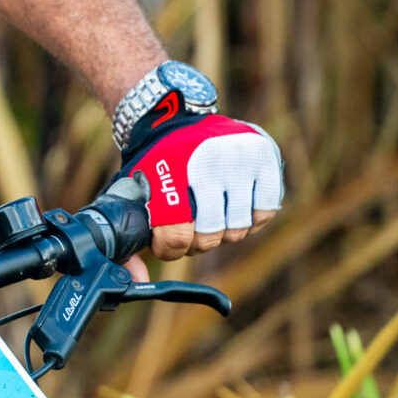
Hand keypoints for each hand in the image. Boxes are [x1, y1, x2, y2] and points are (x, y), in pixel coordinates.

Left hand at [119, 101, 283, 263]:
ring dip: (223, 232)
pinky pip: (265, 212)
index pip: (177, 234)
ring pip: (238, 228)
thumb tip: (140, 282)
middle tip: (189, 230)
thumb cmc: (153, 162)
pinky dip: (250, 217)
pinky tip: (233, 206)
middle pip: (210, 235)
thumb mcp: (133, 190)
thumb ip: (132, 236)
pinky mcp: (265, 157)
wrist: (172, 116)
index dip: (169, 248)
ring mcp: (240, 156)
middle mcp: (209, 159)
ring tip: (210, 217)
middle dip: (197, 241)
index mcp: (171, 168)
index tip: (164, 242)